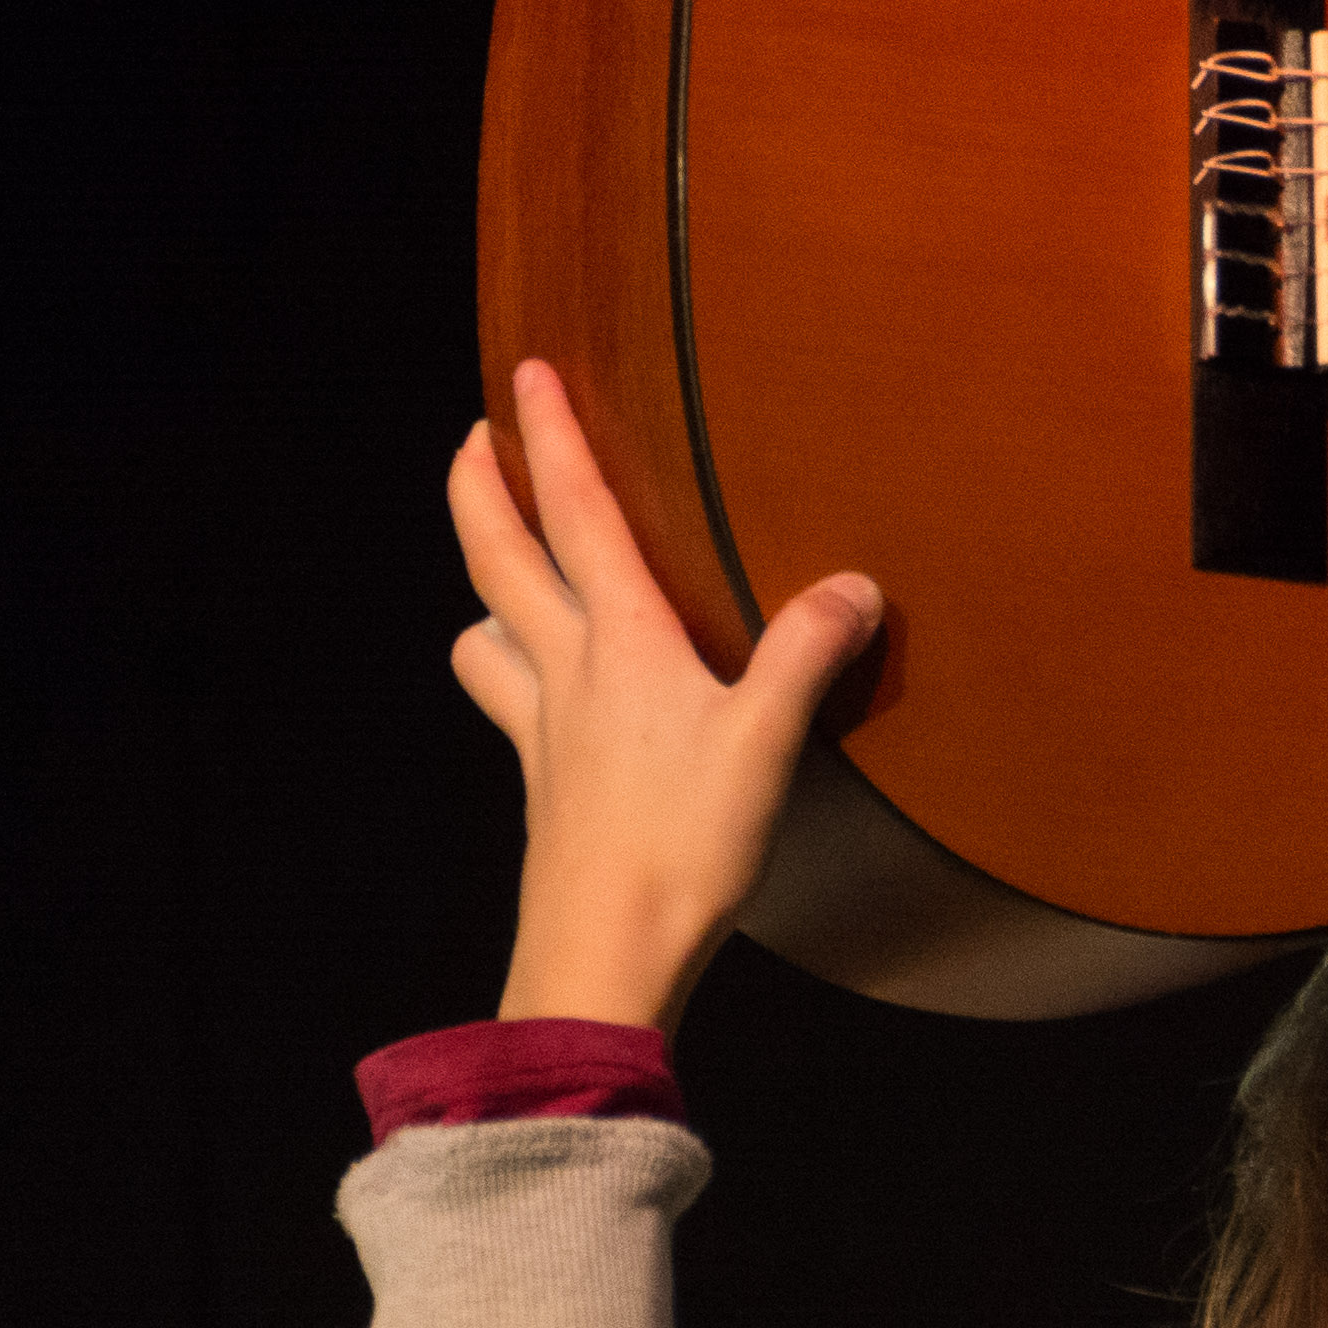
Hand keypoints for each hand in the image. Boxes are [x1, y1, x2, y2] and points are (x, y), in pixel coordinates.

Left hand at [446, 357, 884, 1032]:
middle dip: (480, 494)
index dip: (551, 439)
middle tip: (473, 442)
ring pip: (487, 641)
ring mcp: (544, 733)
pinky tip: (542, 700)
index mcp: (621, 644)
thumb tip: (854, 587)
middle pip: (500, 562)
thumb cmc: (681, 847)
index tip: (526, 375)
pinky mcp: (545, 789)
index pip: (575, 516)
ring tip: (497, 581)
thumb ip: (807, 655)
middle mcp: (567, 675)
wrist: (604, 952)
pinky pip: (510, 710)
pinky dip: (511, 679)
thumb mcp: (766, 743)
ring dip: (484, 597)